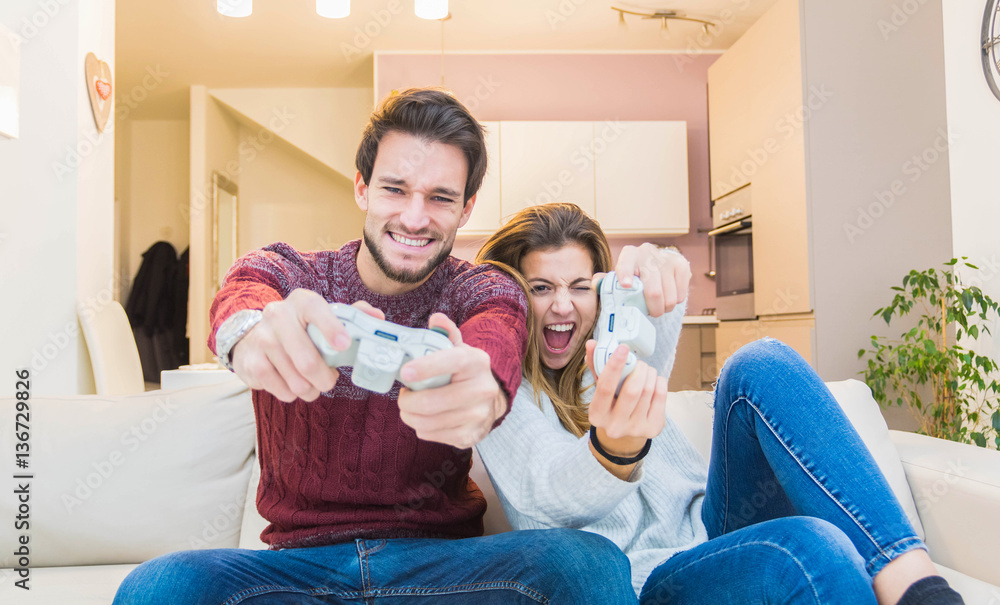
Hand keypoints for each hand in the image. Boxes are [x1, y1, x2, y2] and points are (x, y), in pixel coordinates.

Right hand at [231, 289, 383, 402]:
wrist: (253, 337)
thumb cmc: (300, 329)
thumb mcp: (322, 317)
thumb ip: (351, 316)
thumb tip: (377, 318)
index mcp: (301, 302)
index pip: (316, 310)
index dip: (331, 328)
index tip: (344, 346)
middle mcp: (277, 316)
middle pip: (306, 359)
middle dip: (325, 378)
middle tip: (330, 381)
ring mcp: (262, 339)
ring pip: (296, 379)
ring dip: (310, 388)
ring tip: (311, 381)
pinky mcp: (251, 362)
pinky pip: (282, 390)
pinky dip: (293, 393)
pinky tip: (293, 384)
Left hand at [396, 313, 505, 448]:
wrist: (492, 401)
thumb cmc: (466, 373)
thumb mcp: (459, 350)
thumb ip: (445, 334)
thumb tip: (437, 319)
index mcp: (477, 362)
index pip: (450, 362)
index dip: (426, 367)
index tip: (405, 372)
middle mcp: (482, 389)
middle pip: (432, 402)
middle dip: (407, 401)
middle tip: (403, 396)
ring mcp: (478, 415)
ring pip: (428, 422)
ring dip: (409, 416)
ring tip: (409, 407)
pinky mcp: (471, 435)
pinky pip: (432, 435)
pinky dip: (421, 428)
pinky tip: (425, 418)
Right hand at [585, 339, 667, 455]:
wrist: (624, 433)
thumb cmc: (611, 404)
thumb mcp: (600, 388)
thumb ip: (596, 366)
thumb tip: (592, 343)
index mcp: (597, 415)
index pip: (605, 388)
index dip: (615, 366)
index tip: (623, 348)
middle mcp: (615, 426)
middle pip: (632, 390)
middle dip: (638, 369)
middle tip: (638, 362)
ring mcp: (635, 429)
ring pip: (648, 390)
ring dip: (649, 373)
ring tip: (645, 370)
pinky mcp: (653, 428)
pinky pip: (661, 396)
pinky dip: (659, 382)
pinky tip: (653, 381)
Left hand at [600, 242, 690, 316]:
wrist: (658, 264)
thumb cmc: (634, 275)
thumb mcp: (618, 278)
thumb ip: (606, 282)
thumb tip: (596, 284)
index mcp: (629, 254)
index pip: (626, 263)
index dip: (626, 274)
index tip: (626, 285)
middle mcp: (647, 253)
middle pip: (653, 290)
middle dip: (653, 308)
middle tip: (652, 313)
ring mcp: (666, 258)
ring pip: (669, 297)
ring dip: (664, 307)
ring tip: (658, 304)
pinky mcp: (681, 265)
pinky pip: (680, 295)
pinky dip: (674, 302)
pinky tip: (668, 296)